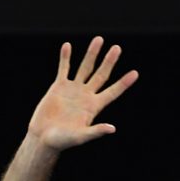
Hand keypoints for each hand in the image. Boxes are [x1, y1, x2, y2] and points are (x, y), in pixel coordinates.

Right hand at [28, 36, 138, 150]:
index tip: (135, 73)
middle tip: (117, 48)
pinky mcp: (58, 87)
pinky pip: (64, 69)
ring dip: (91, 54)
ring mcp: (73, 89)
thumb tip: (112, 128)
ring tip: (99, 39)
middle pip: (101, 75)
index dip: (123, 83)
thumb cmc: (62, 141)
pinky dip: (65, 58)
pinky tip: (68, 46)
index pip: (112, 92)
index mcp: (94, 107)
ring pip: (85, 68)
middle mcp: (86, 95)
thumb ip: (95, 132)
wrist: (43, 138)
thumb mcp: (80, 137)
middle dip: (109, 61)